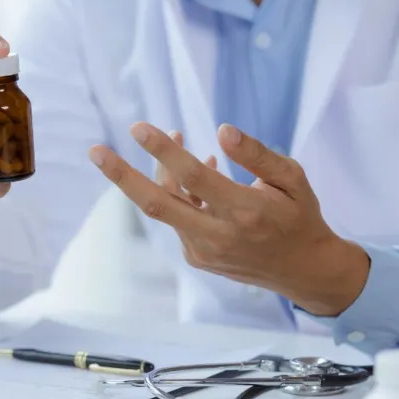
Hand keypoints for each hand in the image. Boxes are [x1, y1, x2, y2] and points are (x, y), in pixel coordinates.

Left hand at [89, 123, 369, 316]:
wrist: (303, 271)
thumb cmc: (299, 216)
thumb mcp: (292, 179)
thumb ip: (258, 155)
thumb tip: (222, 130)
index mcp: (245, 211)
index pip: (193, 178)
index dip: (164, 151)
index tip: (139, 128)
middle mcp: (218, 235)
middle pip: (157, 204)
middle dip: (122, 177)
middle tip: (95, 151)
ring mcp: (204, 251)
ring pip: (167, 208)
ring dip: (160, 174)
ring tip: (171, 136)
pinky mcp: (197, 259)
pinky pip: (178, 219)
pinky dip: (179, 194)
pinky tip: (196, 175)